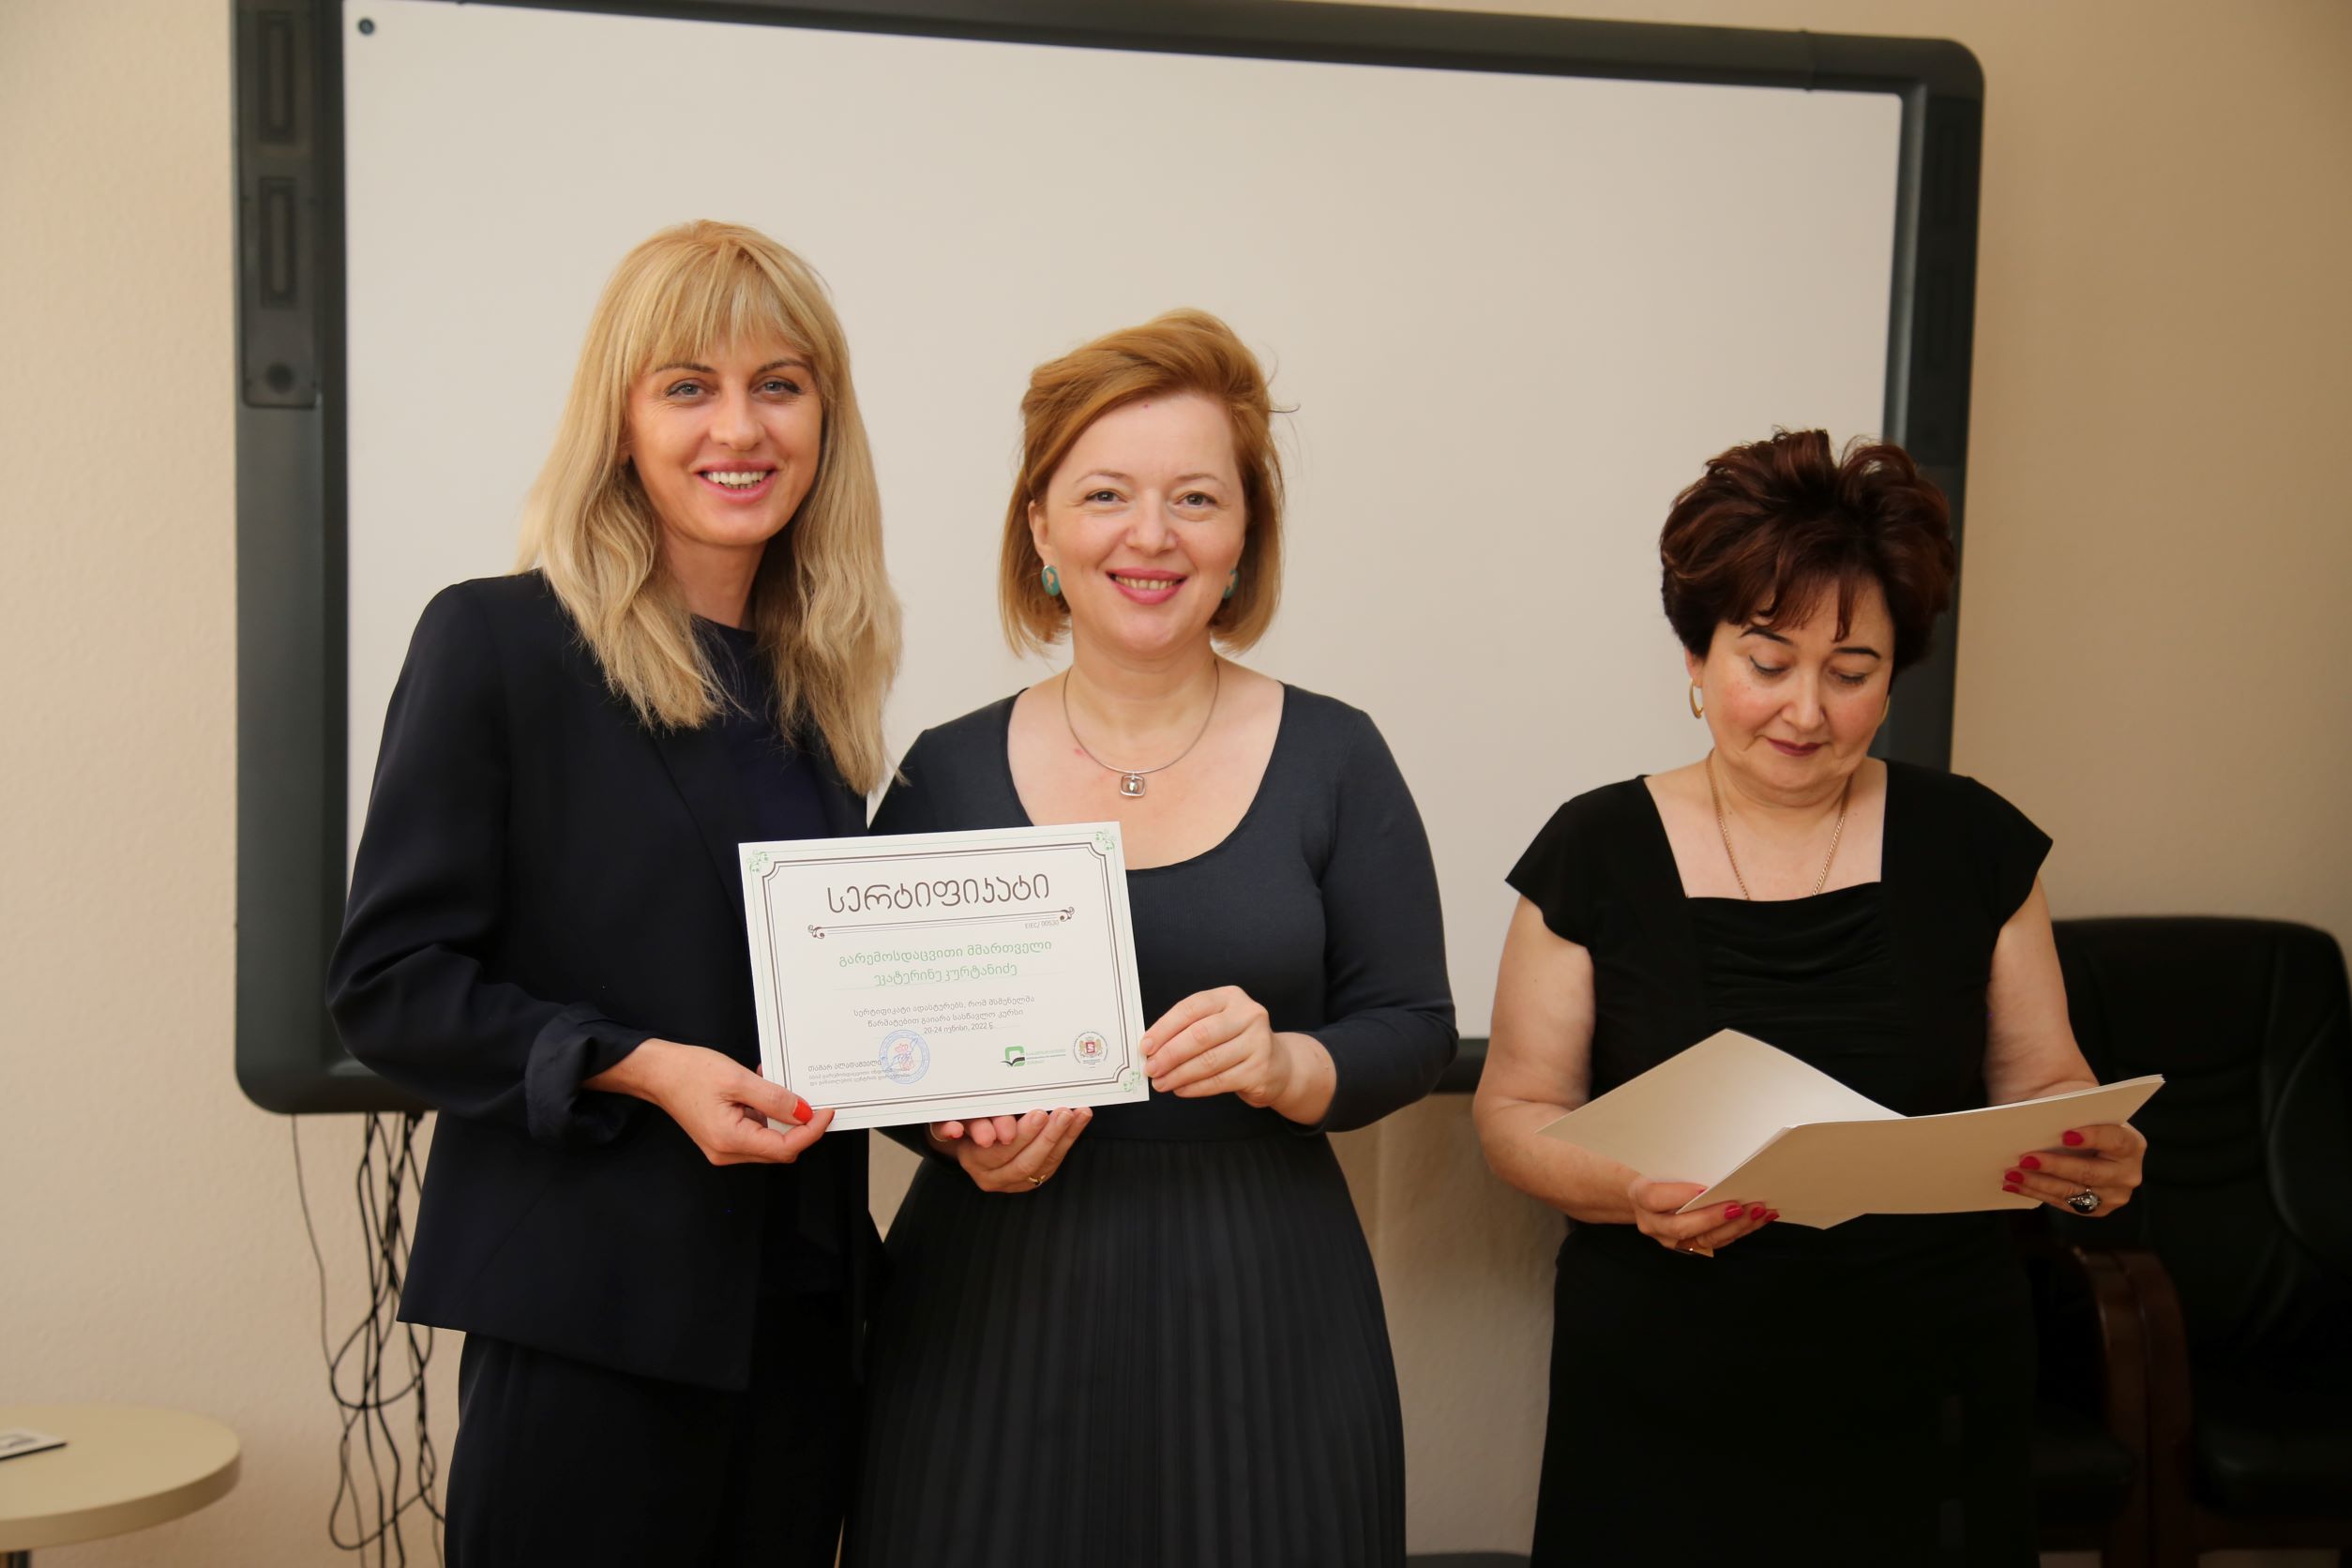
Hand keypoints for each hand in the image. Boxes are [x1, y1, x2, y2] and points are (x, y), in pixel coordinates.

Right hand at [587, 1038, 831, 1165]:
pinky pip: (755, 1131)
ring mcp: (723, 1147)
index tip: (827, 1112)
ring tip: (781, 1088)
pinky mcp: (722, 1137)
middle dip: (800, 1126)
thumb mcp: (738, 1079)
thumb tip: (803, 1113)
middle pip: (779, 1149)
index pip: (785, 1148)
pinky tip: (764, 1090)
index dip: (811, 1131)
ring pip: (769, 1140)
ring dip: (782, 1117)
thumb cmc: (688, 1072)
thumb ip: (774, 1098)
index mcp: (730, 1140)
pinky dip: (766, 1114)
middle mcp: (726, 1151)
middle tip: (812, 1099)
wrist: (657, 1072)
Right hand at [925, 1107, 1089, 1193]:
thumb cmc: (967, 1117)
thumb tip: (952, 1130)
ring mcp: (1014, 1180)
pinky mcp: (1033, 1177)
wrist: (971, 1135)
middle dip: (1041, 1137)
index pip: (994, 1154)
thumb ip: (957, 1121)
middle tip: (1057, 1113)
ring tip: (1074, 1113)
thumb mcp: (959, 1116)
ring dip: (1062, 1136)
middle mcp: (991, 1176)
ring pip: (1042, 1164)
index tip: (1031, 1119)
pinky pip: (1055, 1160)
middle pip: (1020, 1162)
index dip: (1015, 1138)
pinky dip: (1069, 1137)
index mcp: (972, 1159)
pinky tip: (1080, 1118)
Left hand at [1142, 986, 1330, 1115]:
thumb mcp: (1216, 1024)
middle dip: (1170, 1054)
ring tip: (1161, 1083)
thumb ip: (1187, 1030)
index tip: (1145, 1046)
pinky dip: (1195, 1087)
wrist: (1278, 1064)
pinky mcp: (1260, 1070)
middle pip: (1200, 1035)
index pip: (1191, 1008)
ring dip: (1179, 1075)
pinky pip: (1219, 1081)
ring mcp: (1258, 1042)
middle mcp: (1248, 1015)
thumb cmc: (1235, 1042)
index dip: (1164, 1027)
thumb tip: (1151, 1048)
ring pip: (1209, 1061)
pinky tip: (1181, 1089)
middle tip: (1151, 1068)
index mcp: (1230, 997)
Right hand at [1628, 1178, 1774, 1257]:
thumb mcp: (1656, 1163)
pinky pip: (1716, 1242)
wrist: (1638, 1196)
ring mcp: (1670, 1239)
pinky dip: (1739, 1231)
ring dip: (1735, 1227)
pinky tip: (1757, 1219)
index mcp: (1640, 1196)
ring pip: (1704, 1240)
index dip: (1681, 1196)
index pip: (1656, 1199)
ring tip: (1758, 1211)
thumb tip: (1715, 1164)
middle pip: (1682, 1226)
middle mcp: (1653, 1223)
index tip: (1705, 1189)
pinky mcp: (1689, 1245)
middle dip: (1714, 1217)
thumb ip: (1676, 1166)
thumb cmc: (1653, 1173)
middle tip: (1740, 1206)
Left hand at [2002, 1122, 2145, 1216]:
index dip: (2092, 1137)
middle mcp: (2128, 1173)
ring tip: (2012, 1173)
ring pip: (2072, 1191)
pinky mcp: (2096, 1209)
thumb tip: (2036, 1124)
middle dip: (2055, 1166)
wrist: (2084, 1134)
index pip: (2115, 1140)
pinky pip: (2063, 1203)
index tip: (2065, 1135)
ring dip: (2038, 1183)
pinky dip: (2036, 1192)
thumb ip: (2069, 1115)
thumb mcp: (2080, 1110)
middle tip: (2025, 1158)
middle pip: (2090, 1172)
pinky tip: (2014, 1185)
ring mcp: (2114, 1195)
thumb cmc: (2079, 1117)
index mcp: (2131, 1143)